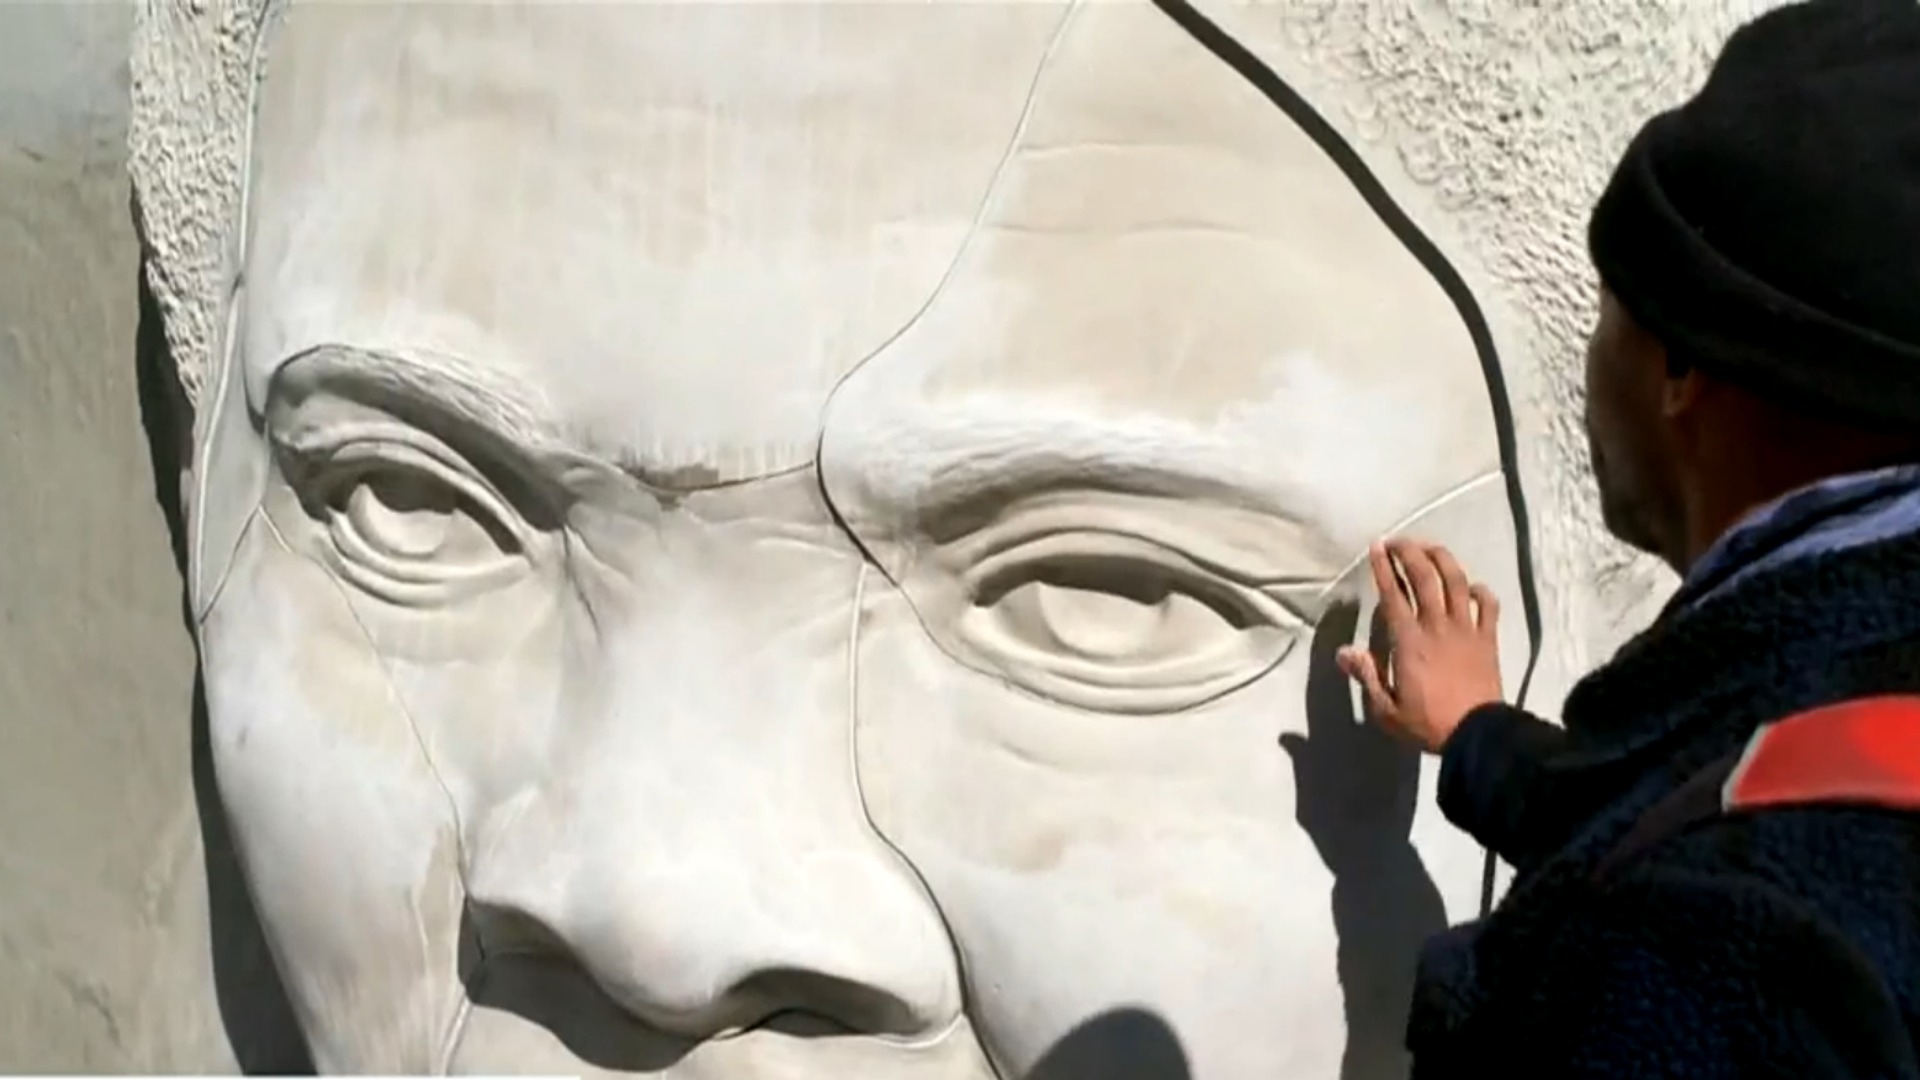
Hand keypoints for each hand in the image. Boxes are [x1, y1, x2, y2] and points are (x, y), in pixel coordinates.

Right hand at [1337, 538, 1503, 754]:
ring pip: (1456, 583)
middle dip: (1410, 553)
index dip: (1383, 568)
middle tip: (1398, 541)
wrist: (1478, 735)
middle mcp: (1437, 627)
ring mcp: (1466, 630)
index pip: (1393, 596)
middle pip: (1425, 578)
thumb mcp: (1386, 710)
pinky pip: (1489, 606)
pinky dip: (1481, 591)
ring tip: (1430, 547)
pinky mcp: (1488, 639)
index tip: (1376, 547)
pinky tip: (1472, 586)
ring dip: (1443, 560)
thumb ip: (1366, 676)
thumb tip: (1343, 651)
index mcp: (1409, 642)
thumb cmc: (1429, 724)